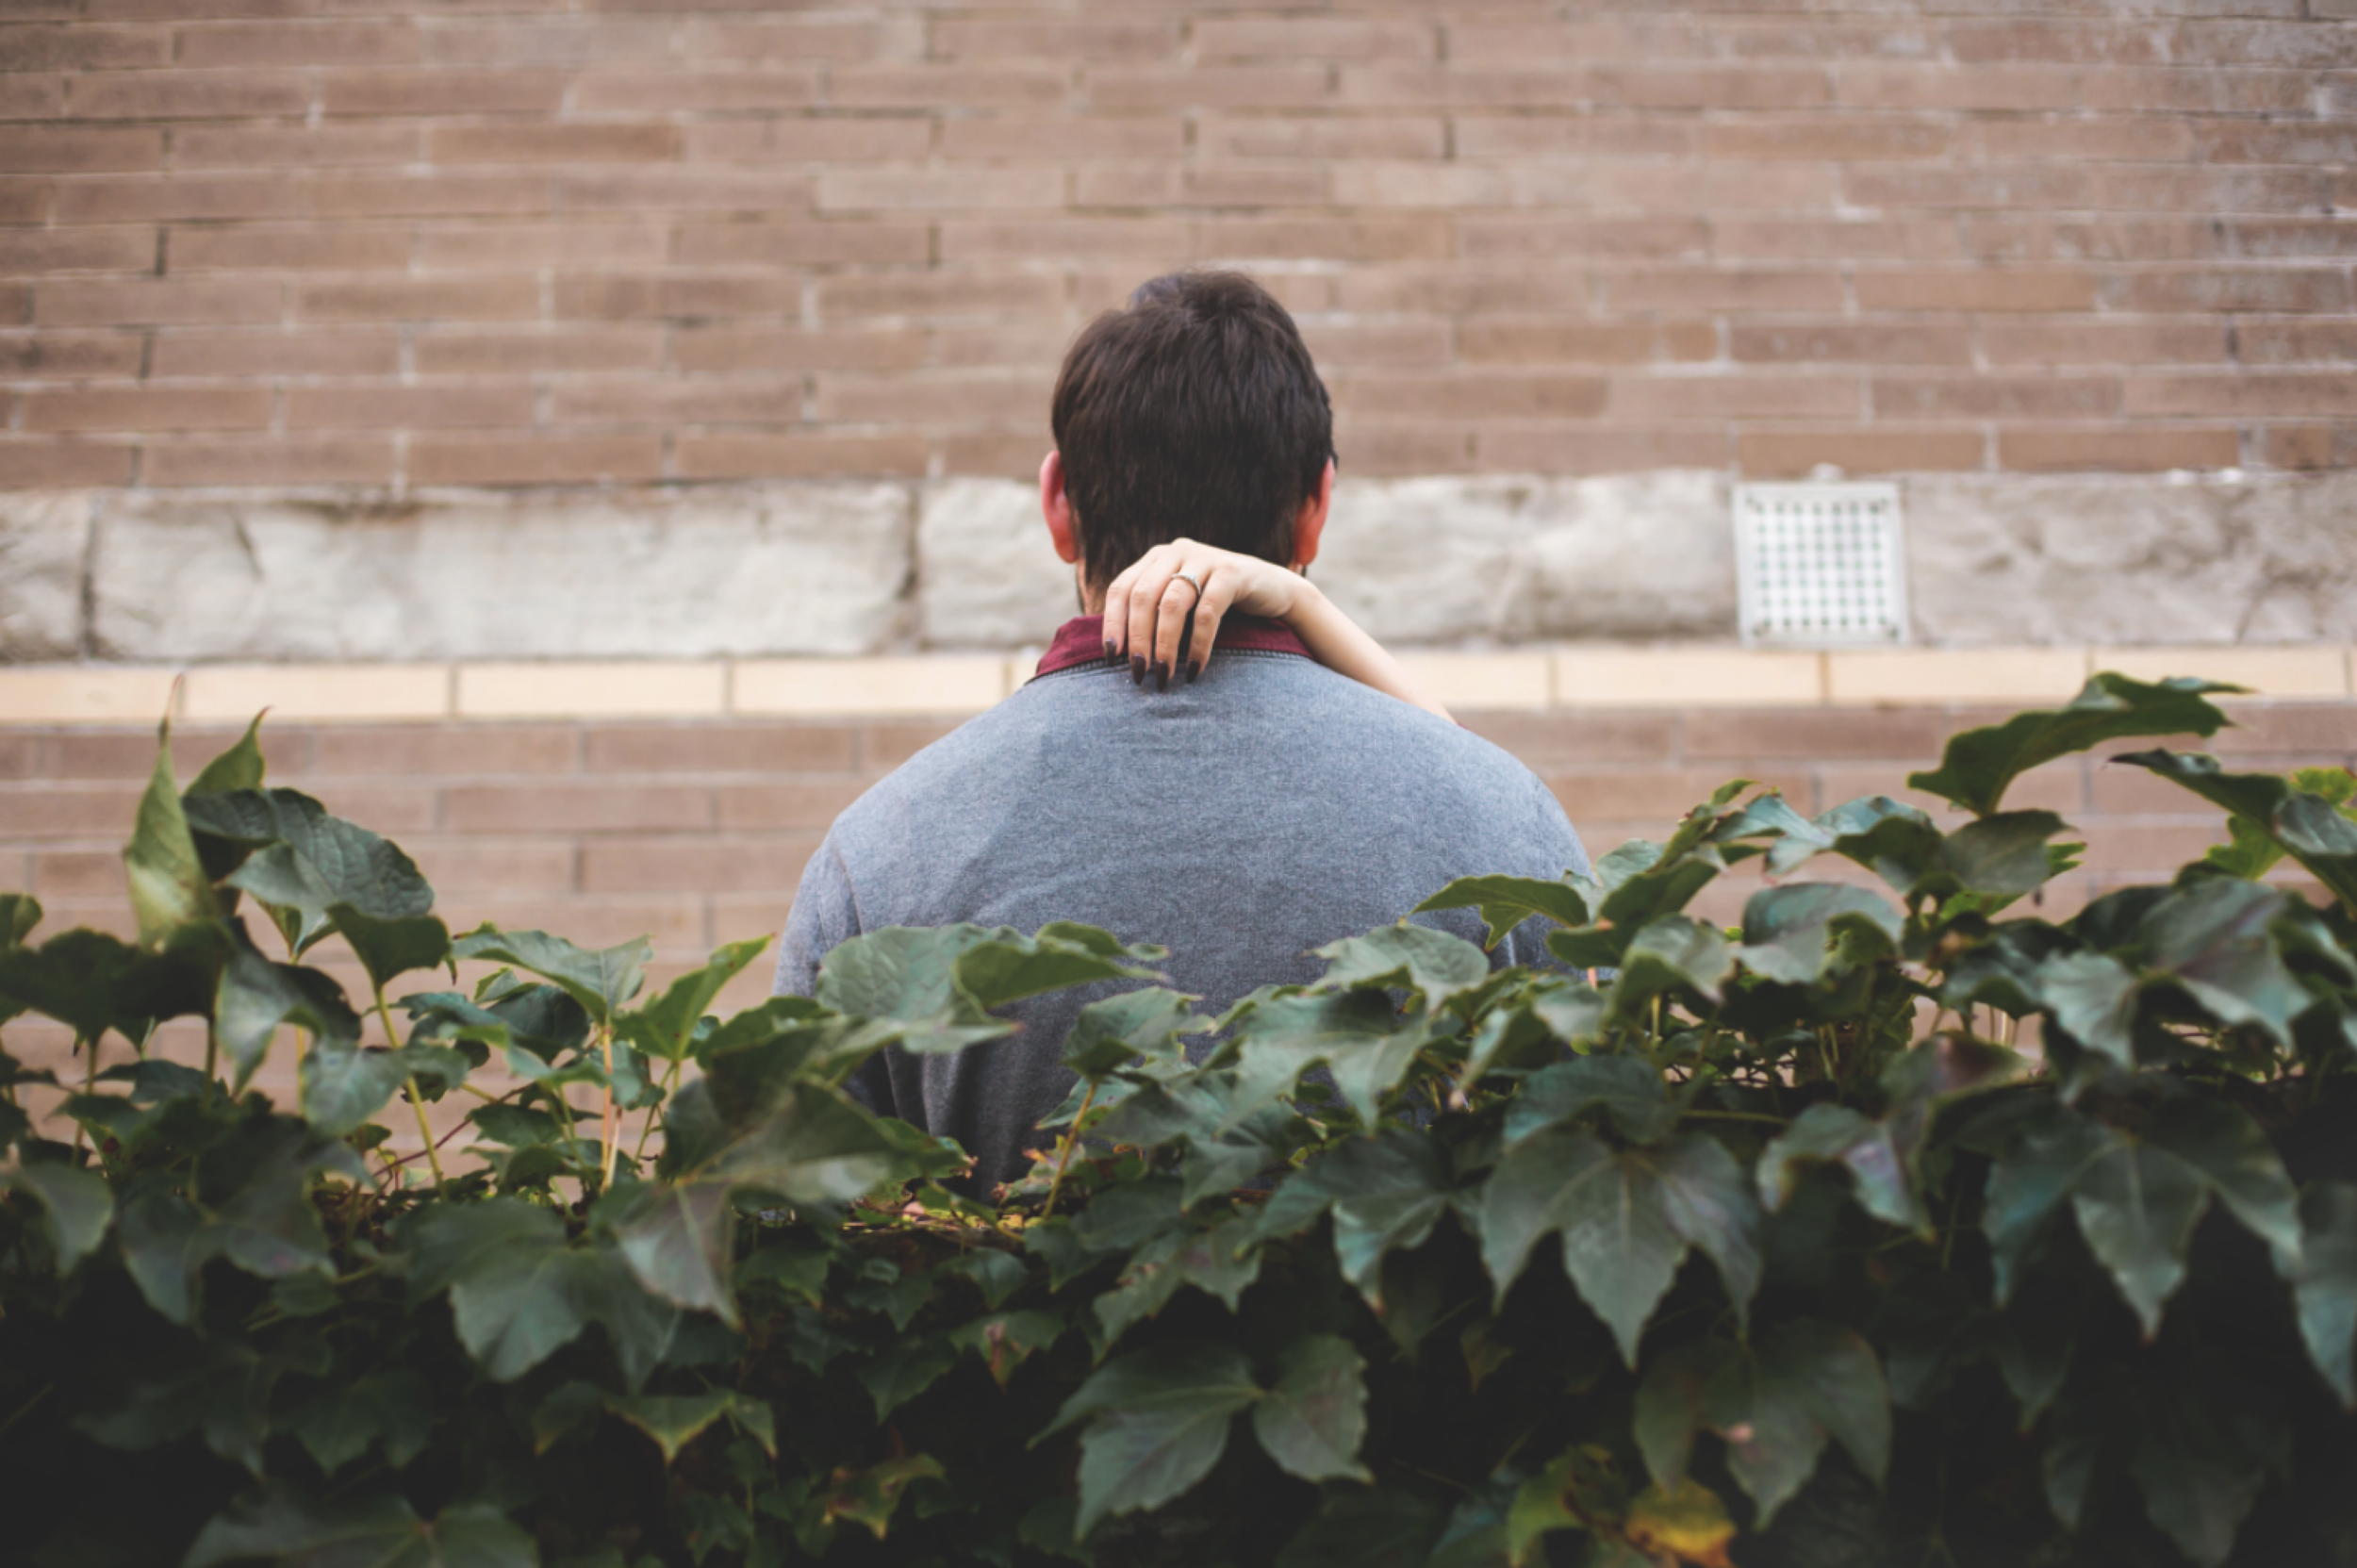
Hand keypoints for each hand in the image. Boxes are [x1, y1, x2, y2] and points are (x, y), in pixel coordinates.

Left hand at [1100, 540, 1307, 690]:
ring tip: (1164, 676)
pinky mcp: (1232, 572)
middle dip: (1137, 639)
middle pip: (1143, 596)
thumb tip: (1119, 654)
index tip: (1111, 658)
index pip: (1121, 588)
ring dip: (1165, 645)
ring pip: (1172, 604)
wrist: (1274, 590)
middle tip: (1139, 673)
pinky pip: (1208, 612)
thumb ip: (1153, 614)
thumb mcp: (1181, 602)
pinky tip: (1195, 669)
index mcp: (1156, 558)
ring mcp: (1205, 558)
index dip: (1111, 623)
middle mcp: (1176, 552)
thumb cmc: (1218, 603)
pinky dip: (1199, 645)